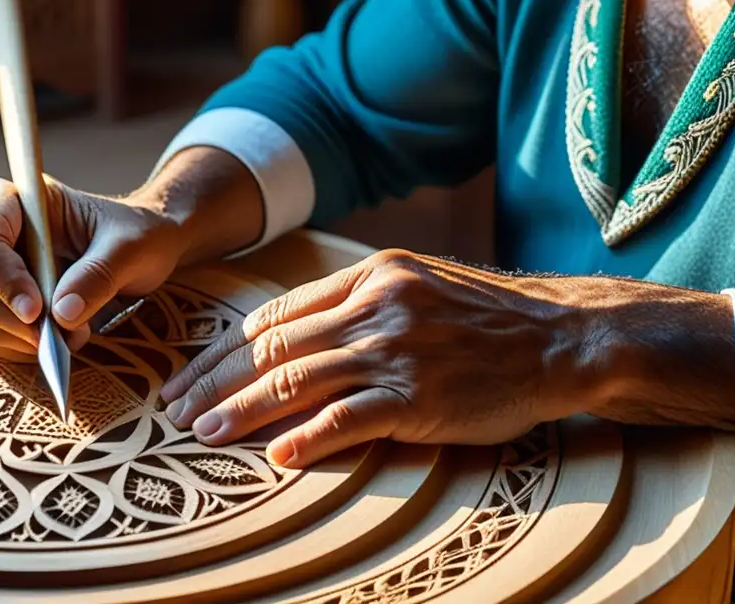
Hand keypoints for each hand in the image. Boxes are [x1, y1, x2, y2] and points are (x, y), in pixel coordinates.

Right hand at [0, 176, 186, 356]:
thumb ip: (99, 274)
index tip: (37, 311)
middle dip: (13, 318)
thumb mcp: (132, 248)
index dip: (2, 278)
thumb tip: (61, 314)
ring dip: (18, 337)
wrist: (143, 252)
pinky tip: (57, 343)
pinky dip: (19, 347)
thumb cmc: (136, 236)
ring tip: (71, 336)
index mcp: (18, 201)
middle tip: (61, 336)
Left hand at [158, 249, 599, 468]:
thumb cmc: (484, 317)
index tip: (192, 374)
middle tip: (174, 408)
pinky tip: (277, 457)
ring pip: (297, 381)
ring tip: (203, 433)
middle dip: (215, 380)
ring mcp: (397, 350)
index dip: (227, 348)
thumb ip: (355, 302)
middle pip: (273, 347)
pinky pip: (349, 418)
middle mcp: (376, 306)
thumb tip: (290, 336)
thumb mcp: (417, 285)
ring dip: (241, 410)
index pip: (277, 315)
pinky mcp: (421, 397)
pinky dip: (307, 439)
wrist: (560, 339)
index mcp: (370, 275)